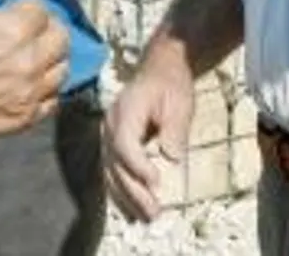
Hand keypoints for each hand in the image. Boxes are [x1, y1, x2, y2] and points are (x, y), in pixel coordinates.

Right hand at [0, 0, 68, 140]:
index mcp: (14, 30)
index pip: (42, 10)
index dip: (25, 9)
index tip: (8, 14)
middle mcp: (28, 62)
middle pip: (60, 38)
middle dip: (44, 30)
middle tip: (22, 32)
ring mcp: (29, 93)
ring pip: (61, 69)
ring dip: (48, 58)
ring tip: (25, 55)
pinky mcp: (24, 118)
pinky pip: (53, 100)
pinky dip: (45, 90)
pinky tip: (24, 82)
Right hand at [105, 29, 196, 221]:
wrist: (161, 69)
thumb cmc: (172, 85)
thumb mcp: (180, 104)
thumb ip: (174, 131)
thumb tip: (171, 158)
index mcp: (125, 110)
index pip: (124, 143)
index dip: (138, 165)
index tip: (156, 183)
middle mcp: (110, 124)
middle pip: (115, 163)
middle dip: (133, 191)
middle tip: (154, 213)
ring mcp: (108, 134)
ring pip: (111, 172)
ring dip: (126, 197)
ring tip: (144, 218)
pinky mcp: (112, 144)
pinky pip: (112, 171)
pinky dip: (120, 192)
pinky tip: (131, 210)